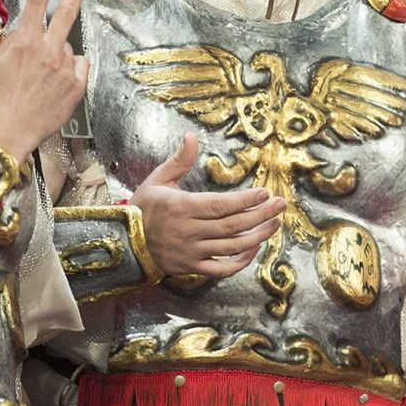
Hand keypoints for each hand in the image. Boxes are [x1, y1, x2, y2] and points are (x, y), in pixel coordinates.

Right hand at [0, 0, 95, 164]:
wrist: (8, 132)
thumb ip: (13, 40)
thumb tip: (26, 29)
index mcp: (25, 41)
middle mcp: (49, 50)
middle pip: (67, 10)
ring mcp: (66, 68)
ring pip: (66, 49)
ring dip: (56, 56)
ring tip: (39, 81)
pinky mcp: (77, 85)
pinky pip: (77, 67)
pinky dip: (69, 72)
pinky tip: (53, 87)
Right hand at [130, 135, 283, 277]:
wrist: (125, 242)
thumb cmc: (144, 207)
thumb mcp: (158, 179)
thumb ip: (179, 160)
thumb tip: (191, 136)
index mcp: (182, 207)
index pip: (221, 205)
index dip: (246, 200)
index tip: (264, 193)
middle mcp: (189, 231)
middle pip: (233, 225)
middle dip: (260, 215)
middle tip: (280, 205)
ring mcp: (192, 252)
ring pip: (232, 247)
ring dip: (257, 236)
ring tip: (274, 224)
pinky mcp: (192, 267)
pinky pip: (222, 269)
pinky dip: (240, 262)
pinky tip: (253, 248)